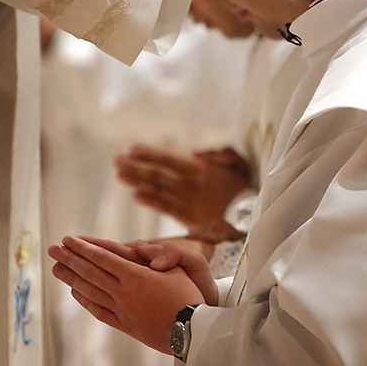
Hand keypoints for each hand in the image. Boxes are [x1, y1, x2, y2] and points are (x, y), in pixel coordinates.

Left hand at [48, 235, 206, 353]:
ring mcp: (122, 310)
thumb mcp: (177, 268)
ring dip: (72, 278)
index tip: (69, 240)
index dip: (84, 248)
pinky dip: (85, 301)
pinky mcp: (125, 324)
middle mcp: (125, 292)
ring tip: (56, 269)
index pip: (104, 257)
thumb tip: (138, 245)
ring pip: (91, 291)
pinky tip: (76, 293)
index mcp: (137, 275)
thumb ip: (154, 255)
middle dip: (70, 259)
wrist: (192, 332)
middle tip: (53, 250)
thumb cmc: (188, 296)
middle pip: (92, 272)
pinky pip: (99, 311)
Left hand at [115, 146, 250, 227]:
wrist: (249, 217)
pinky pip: (164, 207)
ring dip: (137, 181)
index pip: (169, 160)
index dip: (150, 155)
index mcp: (200, 171)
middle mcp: (190, 186)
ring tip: (120, 175)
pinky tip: (136, 195)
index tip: (132, 150)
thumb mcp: (237, 164)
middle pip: (158, 175)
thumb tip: (197, 153)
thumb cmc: (242, 187)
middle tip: (117, 161)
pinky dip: (150, 201)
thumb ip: (219, 156)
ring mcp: (187, 202)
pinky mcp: (187, 217)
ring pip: (157, 190)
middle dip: (136, 167)